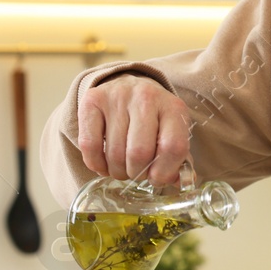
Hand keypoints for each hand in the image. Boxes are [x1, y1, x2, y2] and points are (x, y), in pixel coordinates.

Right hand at [76, 73, 190, 185]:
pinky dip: (96, 164)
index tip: (156, 178)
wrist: (128, 86)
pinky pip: (89, 146)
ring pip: (114, 154)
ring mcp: (117, 97)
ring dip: (118, 172)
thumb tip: (180, 183)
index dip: (164, 172)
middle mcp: (146, 97)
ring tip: (122, 168)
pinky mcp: (92, 100)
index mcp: (173, 108)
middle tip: (136, 173)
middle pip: (140, 153)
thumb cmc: (153, 118)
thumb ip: (178, 160)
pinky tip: (104, 164)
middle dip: (137, 174)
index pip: (173, 147)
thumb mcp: (172, 132)